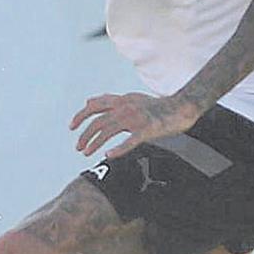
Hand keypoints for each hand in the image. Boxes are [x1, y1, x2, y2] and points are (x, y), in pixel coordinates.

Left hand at [69, 92, 199, 158]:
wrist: (182, 106)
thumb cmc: (157, 105)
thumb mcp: (131, 97)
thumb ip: (110, 100)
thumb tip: (88, 101)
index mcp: (121, 100)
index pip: (94, 106)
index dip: (80, 116)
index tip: (71, 127)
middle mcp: (125, 107)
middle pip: (98, 121)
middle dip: (85, 135)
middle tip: (78, 147)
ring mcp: (136, 119)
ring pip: (108, 131)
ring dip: (94, 143)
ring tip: (86, 153)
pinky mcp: (147, 129)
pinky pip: (130, 141)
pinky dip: (118, 148)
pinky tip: (108, 156)